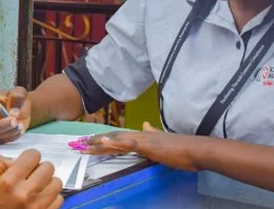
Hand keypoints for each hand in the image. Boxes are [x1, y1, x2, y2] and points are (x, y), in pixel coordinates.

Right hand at [0, 87, 30, 143]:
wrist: (23, 109)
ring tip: (20, 124)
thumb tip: (13, 112)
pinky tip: (20, 128)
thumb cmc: (16, 98)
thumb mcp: (19, 92)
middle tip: (14, 120)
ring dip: (8, 131)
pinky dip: (12, 136)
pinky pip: (1, 141)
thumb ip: (17, 97)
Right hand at [0, 149, 63, 208]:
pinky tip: (41, 199)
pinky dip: (52, 197)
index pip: (32, 156)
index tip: (25, 162)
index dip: (28, 157)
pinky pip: (59, 199)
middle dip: (39, 168)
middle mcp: (26, 194)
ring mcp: (38, 207)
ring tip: (38, 187)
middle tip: (31, 175)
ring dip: (48, 182)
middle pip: (48, 167)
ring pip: (57, 182)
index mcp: (9, 183)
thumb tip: (14, 159)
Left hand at [82, 122, 202, 171]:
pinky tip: (105, 142)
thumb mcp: (163, 141)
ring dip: (99, 143)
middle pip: (113, 138)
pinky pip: (128, 143)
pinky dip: (115, 142)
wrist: (195, 149)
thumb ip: (153, 133)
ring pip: (116, 140)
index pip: (118, 137)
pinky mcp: (148, 145)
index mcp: (142, 136)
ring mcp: (143, 139)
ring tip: (84, 145)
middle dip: (95, 142)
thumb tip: (145, 125)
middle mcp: (140, 135)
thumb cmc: (181, 149)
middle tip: (78, 145)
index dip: (102, 140)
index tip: (88, 143)